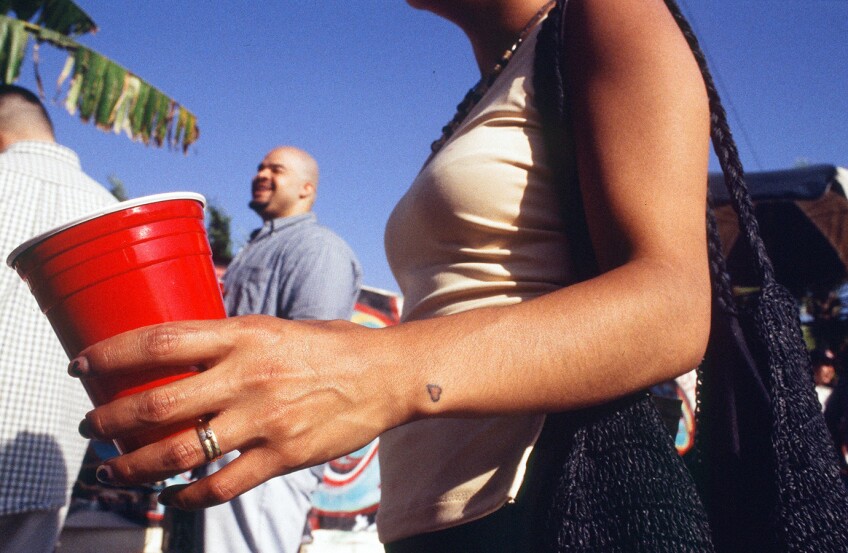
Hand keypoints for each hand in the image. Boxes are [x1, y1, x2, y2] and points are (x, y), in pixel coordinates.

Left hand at [71, 315, 400, 509]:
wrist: (388, 375)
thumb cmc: (334, 346)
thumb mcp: (278, 327)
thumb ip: (233, 339)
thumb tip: (184, 350)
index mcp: (245, 335)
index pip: (162, 340)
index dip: (113, 353)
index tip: (84, 365)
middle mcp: (248, 377)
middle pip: (158, 403)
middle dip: (110, 421)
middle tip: (91, 427)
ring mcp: (264, 420)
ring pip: (180, 453)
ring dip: (136, 466)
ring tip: (115, 470)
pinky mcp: (283, 456)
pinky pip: (222, 485)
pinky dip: (191, 496)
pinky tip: (177, 497)